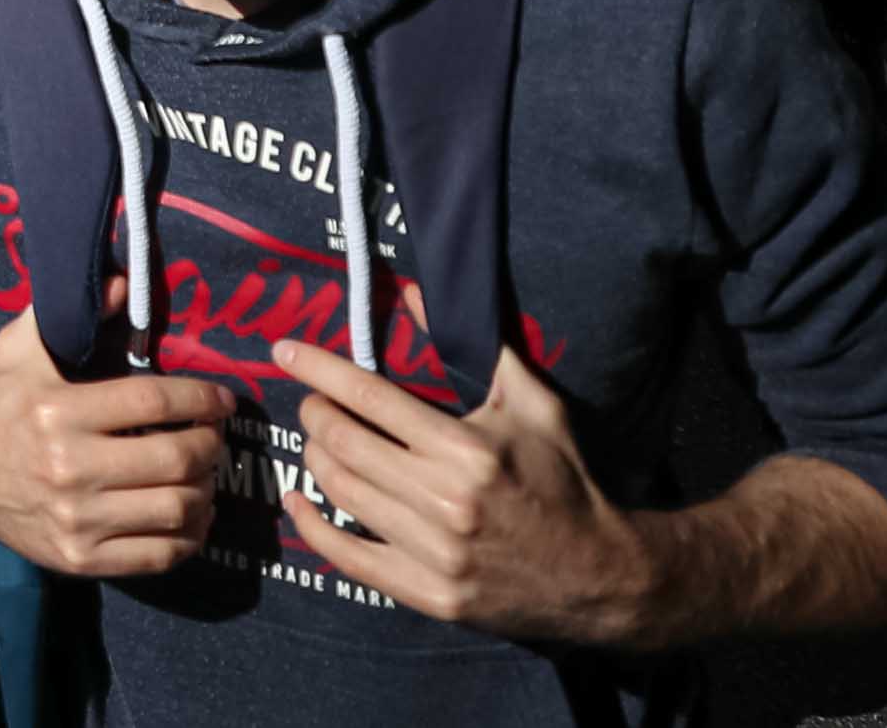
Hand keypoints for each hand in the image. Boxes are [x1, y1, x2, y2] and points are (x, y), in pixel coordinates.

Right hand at [0, 302, 243, 579]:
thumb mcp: (20, 350)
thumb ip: (66, 314)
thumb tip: (124, 284)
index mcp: (58, 411)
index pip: (153, 402)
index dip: (200, 398)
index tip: (222, 399)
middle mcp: (70, 467)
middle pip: (174, 458)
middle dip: (210, 445)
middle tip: (214, 437)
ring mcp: (78, 519)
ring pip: (175, 509)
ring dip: (206, 491)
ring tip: (205, 475)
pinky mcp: (81, 558)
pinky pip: (158, 554)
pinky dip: (190, 537)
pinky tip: (191, 516)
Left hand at [274, 341, 655, 646]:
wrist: (600, 575)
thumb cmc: (564, 479)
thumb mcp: (533, 405)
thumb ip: (479, 347)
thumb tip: (417, 292)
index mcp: (466, 449)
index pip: (369, 396)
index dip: (318, 369)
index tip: (285, 351)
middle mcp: (445, 500)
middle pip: (343, 441)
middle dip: (314, 412)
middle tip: (311, 401)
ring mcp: (435, 552)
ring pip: (340, 491)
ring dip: (315, 458)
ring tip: (319, 442)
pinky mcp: (430, 594)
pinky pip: (349, 558)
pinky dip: (312, 527)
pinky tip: (298, 501)